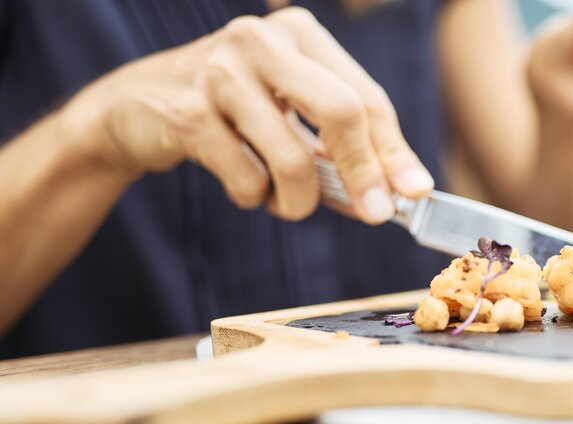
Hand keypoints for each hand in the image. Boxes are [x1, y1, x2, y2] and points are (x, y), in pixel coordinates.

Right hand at [74, 7, 431, 223]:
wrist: (133, 108)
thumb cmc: (230, 113)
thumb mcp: (291, 118)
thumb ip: (342, 150)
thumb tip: (396, 195)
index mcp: (300, 34)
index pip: (365, 98)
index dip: (395, 151)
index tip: (414, 192)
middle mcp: (262, 40)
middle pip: (342, 112)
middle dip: (365, 173)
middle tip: (374, 215)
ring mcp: (220, 70)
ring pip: (293, 158)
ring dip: (299, 201)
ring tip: (286, 203)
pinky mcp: (186, 110)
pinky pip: (246, 178)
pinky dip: (254, 198)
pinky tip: (244, 187)